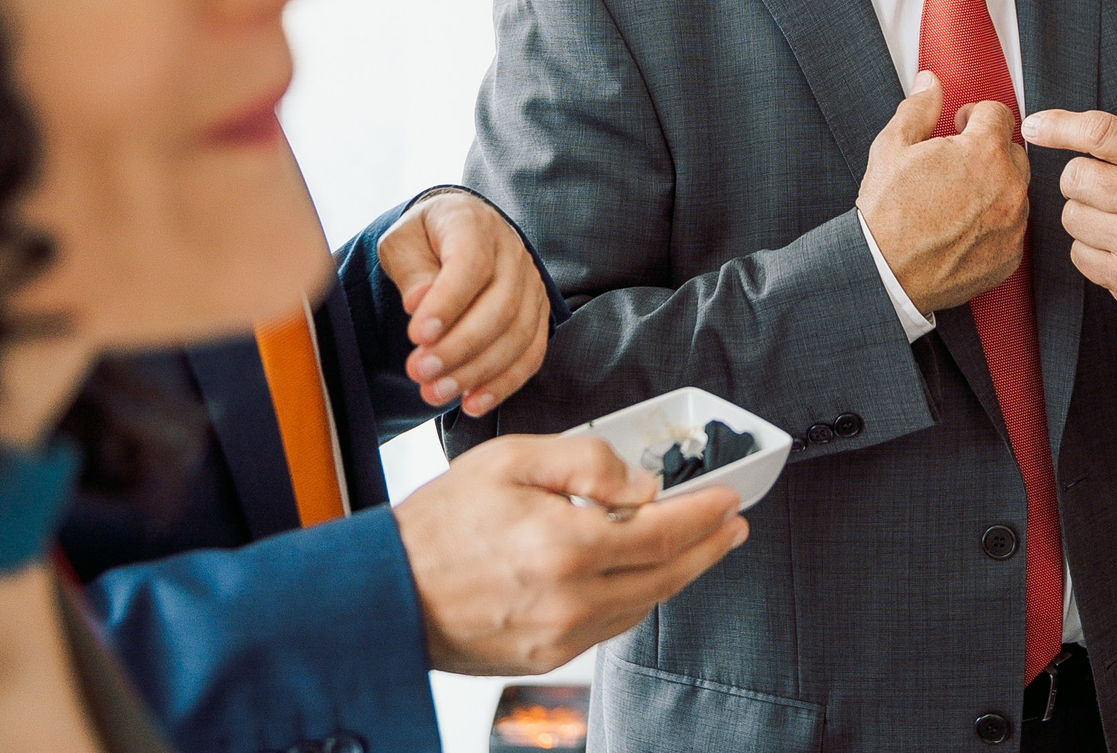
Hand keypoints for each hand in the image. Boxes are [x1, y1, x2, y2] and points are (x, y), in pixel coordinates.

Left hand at [378, 189, 552, 416]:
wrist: (457, 234)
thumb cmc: (425, 240)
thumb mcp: (402, 242)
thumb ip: (410, 269)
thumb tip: (419, 301)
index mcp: (474, 224)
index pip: (472, 264)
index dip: (448, 302)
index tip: (417, 335)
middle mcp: (512, 252)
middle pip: (501, 305)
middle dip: (459, 346)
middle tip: (419, 372)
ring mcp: (531, 284)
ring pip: (519, 334)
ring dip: (478, 371)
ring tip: (436, 392)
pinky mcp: (537, 314)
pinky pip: (531, 353)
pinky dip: (504, 383)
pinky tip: (473, 402)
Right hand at [393, 433, 746, 674]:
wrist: (383, 592)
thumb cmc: (439, 524)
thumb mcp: (512, 459)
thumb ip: (586, 462)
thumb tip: (642, 485)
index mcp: (564, 545)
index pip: (662, 533)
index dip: (704, 515)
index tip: (729, 500)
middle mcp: (569, 599)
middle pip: (666, 575)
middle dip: (708, 548)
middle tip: (733, 526)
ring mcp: (560, 636)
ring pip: (643, 605)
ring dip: (678, 574)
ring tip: (699, 547)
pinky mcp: (547, 656)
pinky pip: (611, 625)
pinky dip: (637, 598)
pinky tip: (644, 576)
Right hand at [856, 71, 1030, 315]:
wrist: (884, 272)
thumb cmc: (887, 212)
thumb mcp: (893, 146)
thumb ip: (919, 108)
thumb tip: (930, 82)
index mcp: (985, 152)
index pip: (1000, 114)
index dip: (975, 116)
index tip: (959, 126)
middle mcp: (1009, 187)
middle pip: (1013, 152)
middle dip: (987, 151)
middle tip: (955, 163)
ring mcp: (1013, 224)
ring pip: (1015, 191)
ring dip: (994, 187)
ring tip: (957, 198)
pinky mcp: (1010, 256)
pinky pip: (1012, 228)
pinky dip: (994, 224)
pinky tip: (962, 228)